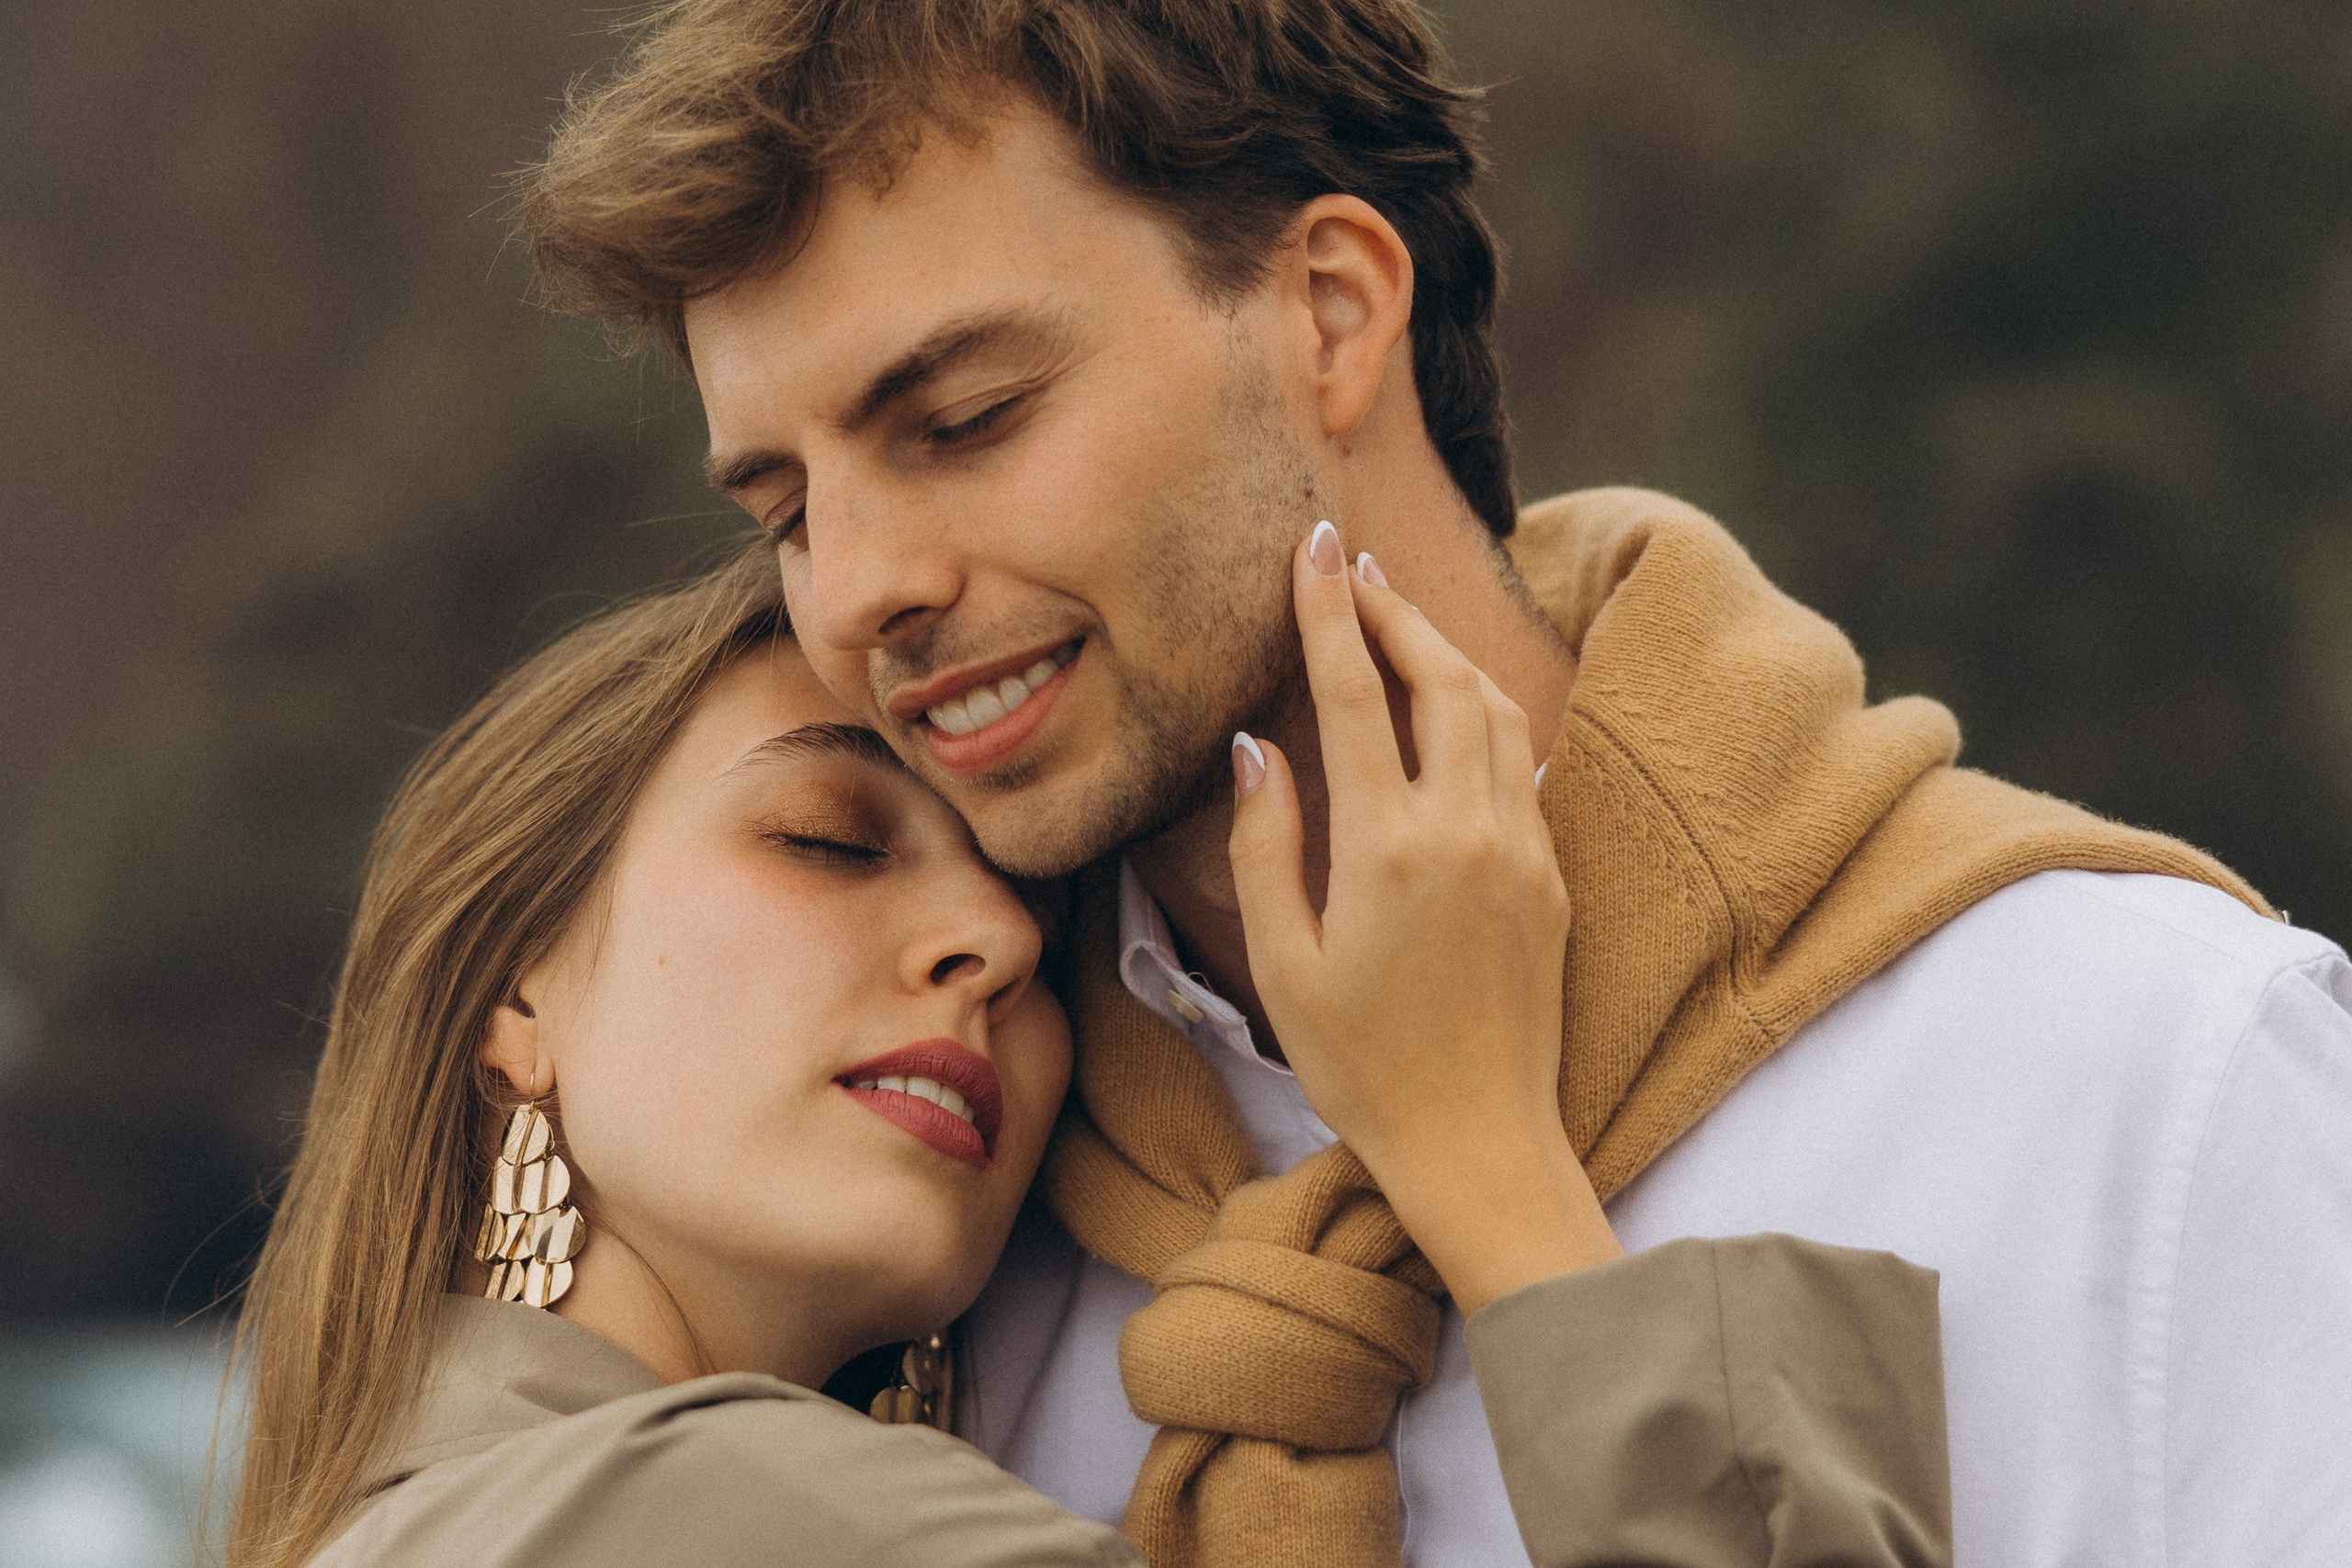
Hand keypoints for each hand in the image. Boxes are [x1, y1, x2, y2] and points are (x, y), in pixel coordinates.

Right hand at [1227, 521, 1619, 1312]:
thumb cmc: (1363, 1067)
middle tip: (1356, 569)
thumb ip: (1265, 844)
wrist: (1480, 1144)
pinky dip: (1483, 717)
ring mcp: (1521, 850)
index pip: (1356, 693)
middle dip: (1395, 613)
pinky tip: (1454, 710)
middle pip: (1440, 679)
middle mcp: (1467, 830)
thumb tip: (1254, 748)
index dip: (1331, 611)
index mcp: (1389, 846)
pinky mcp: (1551, 878)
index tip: (1318, 547)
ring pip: (1493, 712)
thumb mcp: (1283, 964)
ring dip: (1445, 655)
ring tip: (1399, 625)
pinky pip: (1520, 767)